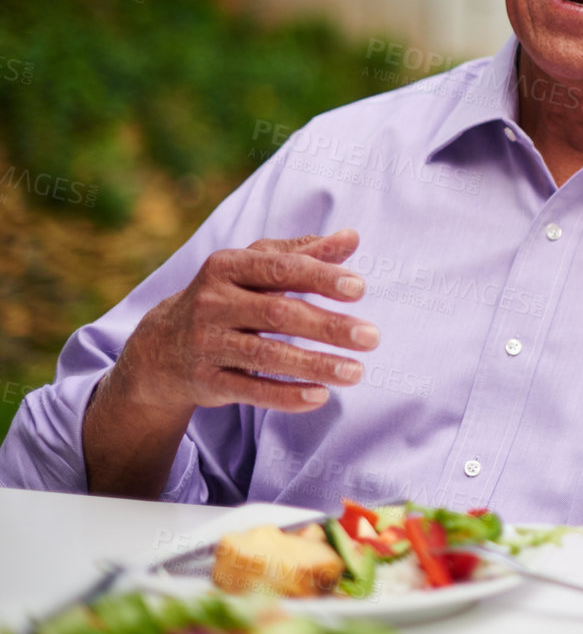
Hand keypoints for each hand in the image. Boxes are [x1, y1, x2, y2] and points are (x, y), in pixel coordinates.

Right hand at [113, 231, 377, 415]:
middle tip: (372, 337)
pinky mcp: (205, 381)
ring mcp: (206, 344)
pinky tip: (320, 396)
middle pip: (278, 314)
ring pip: (266, 357)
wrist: (161, 347)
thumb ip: (304, 253)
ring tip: (356, 372)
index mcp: (227, 266)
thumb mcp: (256, 266)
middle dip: (328, 326)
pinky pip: (249, 391)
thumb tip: (351, 237)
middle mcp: (212, 303)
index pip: (280, 269)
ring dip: (314, 366)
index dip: (320, 277)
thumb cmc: (228, 296)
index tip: (360, 289)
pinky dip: (285, 396)